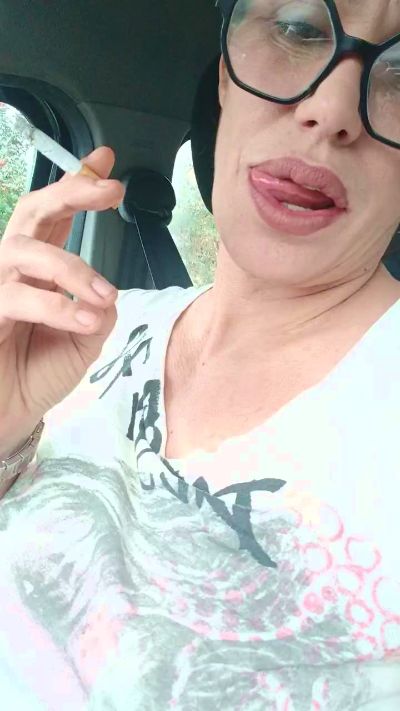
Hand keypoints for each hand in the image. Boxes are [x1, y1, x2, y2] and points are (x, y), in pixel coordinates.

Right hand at [0, 146, 125, 439]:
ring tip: (106, 296)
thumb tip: (108, 296)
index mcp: (42, 270)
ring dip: (72, 268)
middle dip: (72, 192)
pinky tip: (85, 320)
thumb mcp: (83, 341)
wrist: (8, 415)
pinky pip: (17, 296)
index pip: (57, 218)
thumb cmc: (39, 374)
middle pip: (33, 211)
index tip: (106, 161)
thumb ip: (97, 311)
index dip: (78, 185)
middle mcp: (15, 269)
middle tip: (111, 191)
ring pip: (25, 251)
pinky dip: (56, 306)